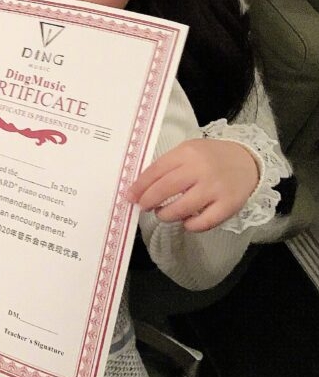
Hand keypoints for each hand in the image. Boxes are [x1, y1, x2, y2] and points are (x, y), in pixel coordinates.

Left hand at [128, 138, 258, 231]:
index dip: (140, 186)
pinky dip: (190, 225)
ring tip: (163, 213)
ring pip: (182, 209)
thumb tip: (141, 186)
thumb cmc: (211, 157)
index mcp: (187, 153)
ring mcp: (215, 189)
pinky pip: (203, 222)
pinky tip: (186, 221)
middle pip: (165, 189)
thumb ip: (168, 165)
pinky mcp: (228, 205)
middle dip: (149, 200)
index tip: (130, 196)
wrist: (247, 160)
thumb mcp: (188, 151)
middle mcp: (200, 170)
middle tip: (143, 206)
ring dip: (166, 214)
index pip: (156, 170)